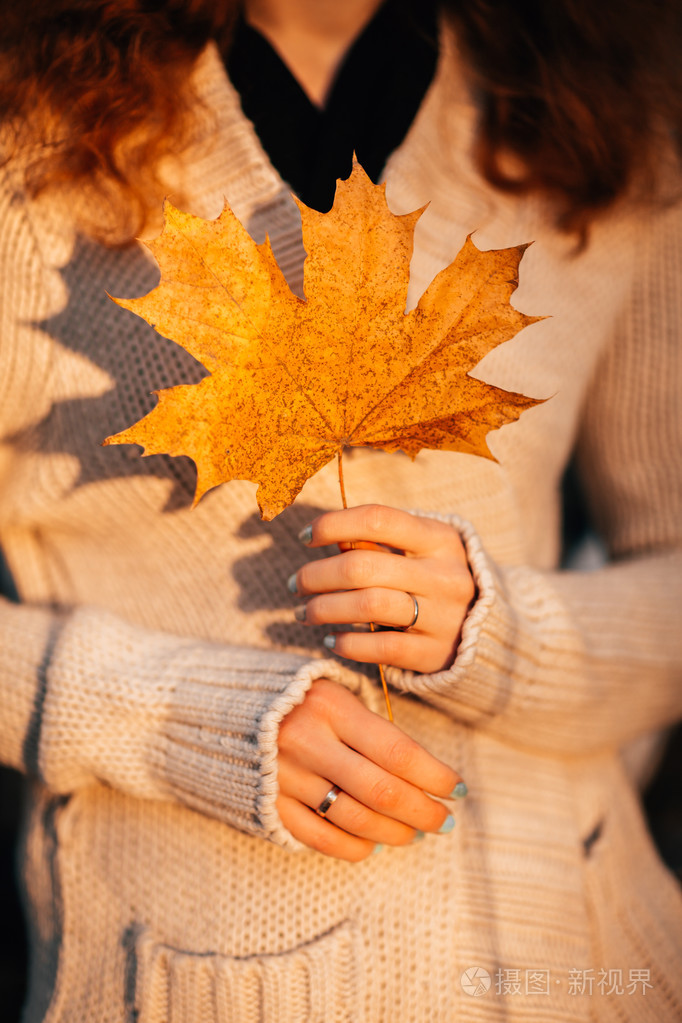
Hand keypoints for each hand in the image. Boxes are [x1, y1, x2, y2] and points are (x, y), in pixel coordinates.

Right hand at [277, 677, 464, 859]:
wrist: (216, 707)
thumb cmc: (292, 696)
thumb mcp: (331, 690)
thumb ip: (369, 723)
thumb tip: (420, 769)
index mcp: (330, 706)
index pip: (398, 751)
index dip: (436, 776)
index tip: (458, 788)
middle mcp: (307, 742)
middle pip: (382, 791)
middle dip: (424, 812)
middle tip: (446, 821)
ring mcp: (284, 776)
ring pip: (356, 820)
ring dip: (396, 833)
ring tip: (416, 833)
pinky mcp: (267, 803)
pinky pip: (321, 838)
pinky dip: (355, 847)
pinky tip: (375, 844)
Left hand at [290, 504, 474, 672]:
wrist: (486, 630)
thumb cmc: (434, 580)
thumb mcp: (420, 551)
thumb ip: (378, 541)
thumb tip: (327, 537)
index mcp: (440, 538)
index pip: (377, 520)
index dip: (333, 524)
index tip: (305, 537)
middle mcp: (445, 575)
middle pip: (363, 567)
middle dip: (318, 575)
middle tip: (297, 584)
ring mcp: (443, 616)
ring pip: (368, 606)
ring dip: (324, 609)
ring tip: (304, 613)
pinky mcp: (434, 653)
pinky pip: (381, 647)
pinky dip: (348, 643)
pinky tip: (331, 640)